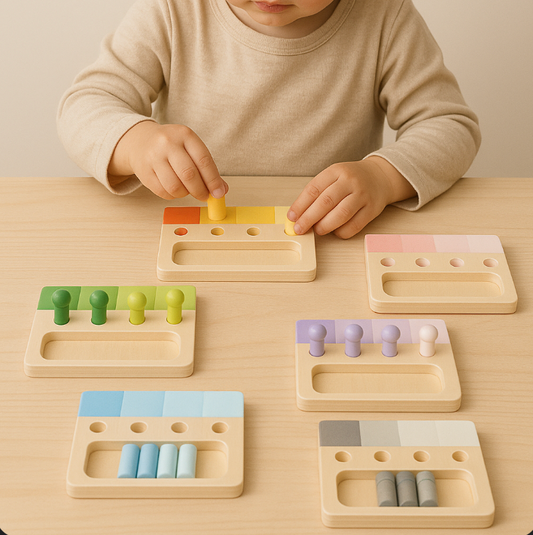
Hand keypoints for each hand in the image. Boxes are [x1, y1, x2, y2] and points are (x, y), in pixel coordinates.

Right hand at [108, 121, 227, 200]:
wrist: (140, 140)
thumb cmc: (172, 147)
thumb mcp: (191, 148)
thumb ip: (207, 168)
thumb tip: (221, 190)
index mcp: (185, 134)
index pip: (203, 160)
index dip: (213, 180)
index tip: (219, 193)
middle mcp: (167, 143)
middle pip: (189, 175)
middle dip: (200, 190)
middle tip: (204, 196)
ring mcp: (153, 157)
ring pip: (175, 187)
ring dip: (185, 194)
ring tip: (187, 189)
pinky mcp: (144, 172)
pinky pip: (163, 192)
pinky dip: (173, 195)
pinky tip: (175, 189)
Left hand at [287, 157, 415, 238]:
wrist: (380, 176)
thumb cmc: (351, 179)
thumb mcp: (334, 176)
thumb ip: (318, 192)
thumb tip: (299, 215)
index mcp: (336, 171)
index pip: (314, 189)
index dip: (300, 205)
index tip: (292, 217)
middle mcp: (350, 181)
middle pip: (326, 202)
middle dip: (309, 218)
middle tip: (299, 228)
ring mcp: (363, 195)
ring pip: (341, 214)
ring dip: (325, 226)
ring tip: (317, 230)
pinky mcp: (372, 209)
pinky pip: (355, 225)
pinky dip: (341, 232)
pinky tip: (334, 231)